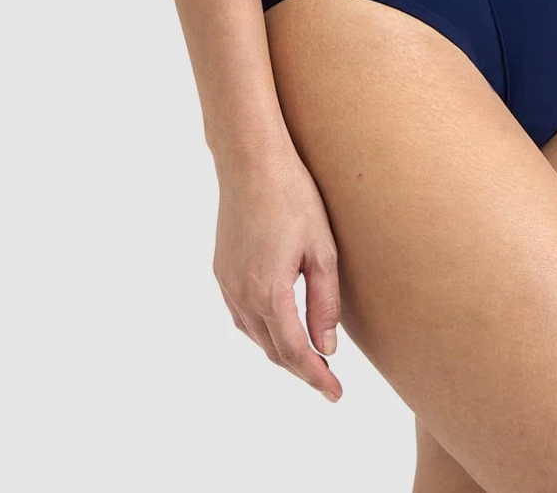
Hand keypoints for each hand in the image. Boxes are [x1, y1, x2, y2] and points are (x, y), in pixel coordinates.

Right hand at [213, 144, 343, 403]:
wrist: (250, 162)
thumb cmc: (293, 198)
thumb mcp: (322, 250)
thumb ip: (324, 304)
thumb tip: (326, 347)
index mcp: (269, 292)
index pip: (294, 353)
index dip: (316, 378)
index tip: (335, 395)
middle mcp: (242, 295)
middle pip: (273, 350)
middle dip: (300, 368)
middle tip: (328, 379)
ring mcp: (227, 284)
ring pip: (255, 335)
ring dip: (281, 350)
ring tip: (308, 355)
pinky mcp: (221, 271)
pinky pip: (242, 315)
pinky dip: (263, 329)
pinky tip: (279, 323)